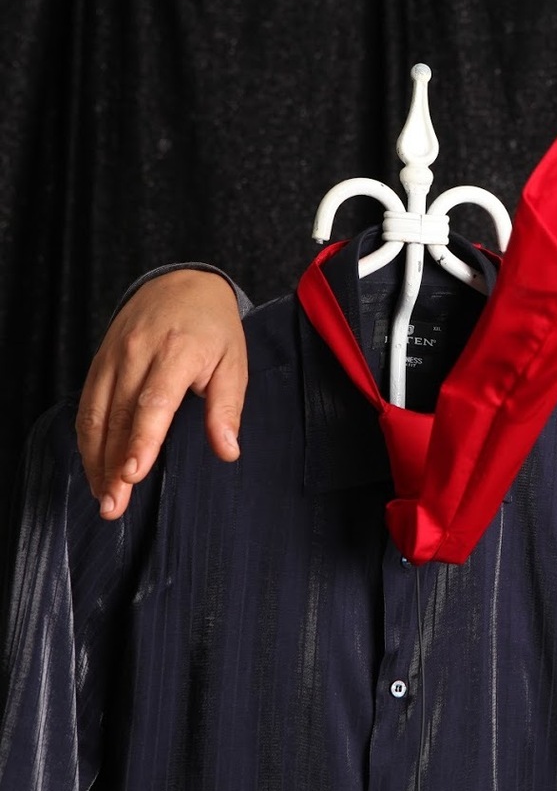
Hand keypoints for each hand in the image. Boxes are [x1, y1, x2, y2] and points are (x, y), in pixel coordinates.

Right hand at [76, 269, 247, 518]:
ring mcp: (113, 357)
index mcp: (176, 353)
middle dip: (113, 465)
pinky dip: (87, 440)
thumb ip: (227, 409)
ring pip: (96, 414)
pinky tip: (94, 467)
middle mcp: (137, 354)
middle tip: (113, 506)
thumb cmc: (215, 330)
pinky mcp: (99, 362)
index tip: (133, 474)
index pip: (153, 403)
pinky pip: (87, 405)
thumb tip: (229, 451)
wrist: (182, 284)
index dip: (141, 441)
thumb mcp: (234, 363)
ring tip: (103, 497)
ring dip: (95, 459)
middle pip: (119, 416)